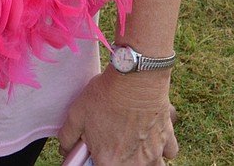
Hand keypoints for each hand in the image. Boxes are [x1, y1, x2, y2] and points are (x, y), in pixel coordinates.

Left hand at [58, 68, 177, 165]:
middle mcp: (134, 164)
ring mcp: (154, 153)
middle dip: (120, 160)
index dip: (97, 161)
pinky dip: (162, 147)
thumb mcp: (76, 114)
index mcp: (110, 163)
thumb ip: (67, 137)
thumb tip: (65, 148)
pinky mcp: (167, 138)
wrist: (135, 76)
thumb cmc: (106, 95)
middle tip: (115, 144)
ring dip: (144, 160)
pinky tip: (152, 134)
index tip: (96, 152)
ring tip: (134, 144)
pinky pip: (168, 152)